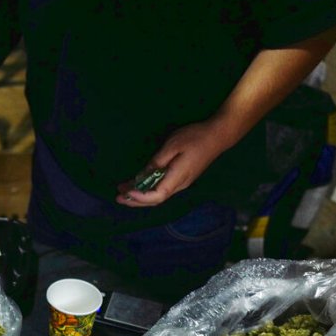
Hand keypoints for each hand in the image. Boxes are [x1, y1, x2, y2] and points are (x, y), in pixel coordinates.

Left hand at [116, 119, 231, 207]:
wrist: (218, 135)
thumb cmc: (195, 137)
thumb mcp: (173, 146)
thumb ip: (157, 162)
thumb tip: (143, 175)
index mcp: (178, 177)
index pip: (157, 195)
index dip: (141, 197)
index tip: (126, 191)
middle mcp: (180, 185)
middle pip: (156, 200)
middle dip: (135, 200)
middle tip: (117, 197)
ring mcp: (182, 182)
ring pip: (158, 195)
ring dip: (140, 195)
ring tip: (122, 191)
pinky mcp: (181, 178)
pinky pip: (162, 188)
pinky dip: (148, 189)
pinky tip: (138, 184)